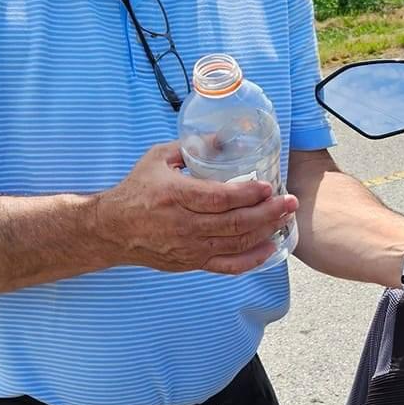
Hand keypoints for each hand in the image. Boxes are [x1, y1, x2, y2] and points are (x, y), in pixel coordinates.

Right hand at [95, 143, 298, 274]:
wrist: (112, 229)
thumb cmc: (136, 190)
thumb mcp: (157, 158)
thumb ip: (189, 148)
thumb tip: (223, 139)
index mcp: (175, 196)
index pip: (219, 198)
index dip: (248, 194)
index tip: (268, 186)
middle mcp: (183, 225)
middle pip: (234, 223)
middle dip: (268, 212)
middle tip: (290, 201)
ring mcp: (189, 247)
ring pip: (235, 243)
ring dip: (265, 231)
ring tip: (285, 218)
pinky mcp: (191, 263)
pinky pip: (226, 265)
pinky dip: (251, 259)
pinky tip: (269, 248)